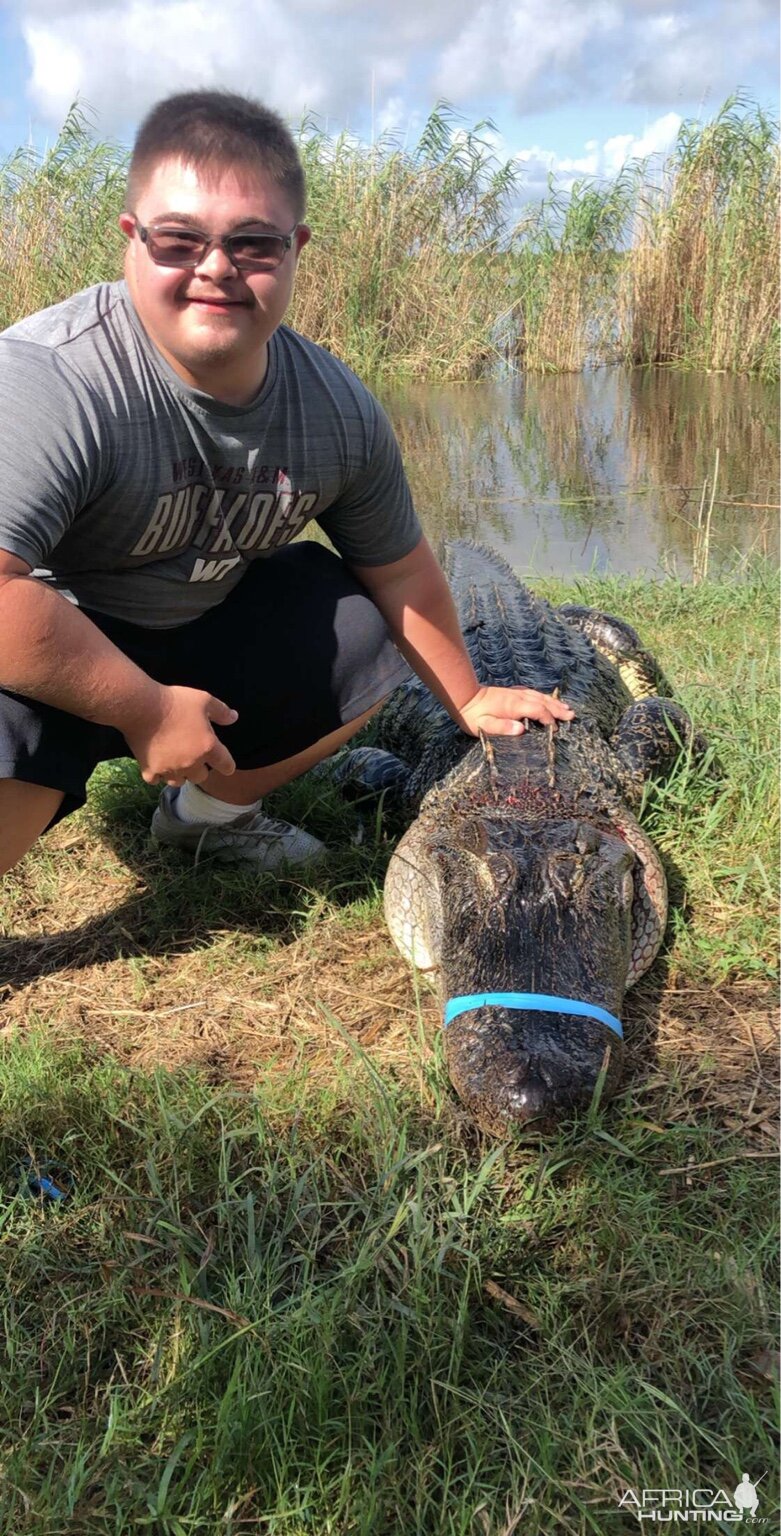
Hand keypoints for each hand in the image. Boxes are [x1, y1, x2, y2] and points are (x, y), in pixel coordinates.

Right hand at [122, 683, 238, 785]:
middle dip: (200, 769)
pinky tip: (156, 765)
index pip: (226, 765)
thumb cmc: (175, 702)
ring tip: (175, 763)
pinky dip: (157, 775)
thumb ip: (221, 711)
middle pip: (201, 777)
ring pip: (179, 782)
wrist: (142, 707)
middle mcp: (191, 763)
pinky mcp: (150, 770)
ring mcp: (169, 769)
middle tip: (193, 756)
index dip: (227, 765)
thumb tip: (234, 718)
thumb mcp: (204, 700)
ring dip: (180, 774)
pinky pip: (156, 781)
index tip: (225, 764)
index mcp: (207, 747)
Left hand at [456, 685, 574, 736]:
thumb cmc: (472, 716)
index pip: (537, 710)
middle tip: (572, 715)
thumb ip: (503, 727)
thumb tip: (521, 729)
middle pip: (542, 702)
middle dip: (558, 709)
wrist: (463, 697)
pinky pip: (532, 693)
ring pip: (539, 696)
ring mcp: (515, 693)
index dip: (549, 719)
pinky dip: (543, 697)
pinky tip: (546, 699)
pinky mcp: (511, 692)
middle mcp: (517, 697)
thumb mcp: (484, 726)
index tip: (556, 728)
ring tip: (566, 707)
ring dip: (553, 702)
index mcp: (514, 706)